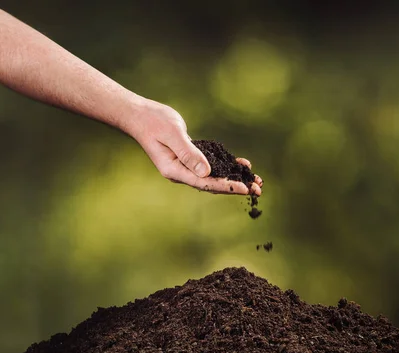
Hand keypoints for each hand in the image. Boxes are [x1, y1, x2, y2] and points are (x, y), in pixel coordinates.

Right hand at [127, 100, 262, 194]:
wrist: (140, 115)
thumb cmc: (153, 122)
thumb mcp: (172, 135)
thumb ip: (189, 153)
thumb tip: (207, 172)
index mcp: (175, 171)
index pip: (205, 183)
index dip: (226, 186)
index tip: (244, 189)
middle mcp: (182, 172)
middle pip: (213, 184)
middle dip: (236, 186)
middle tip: (259, 191)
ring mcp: (186, 166)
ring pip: (214, 176)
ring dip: (235, 178)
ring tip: (256, 182)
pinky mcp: (191, 158)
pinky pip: (212, 165)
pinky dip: (227, 165)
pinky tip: (242, 165)